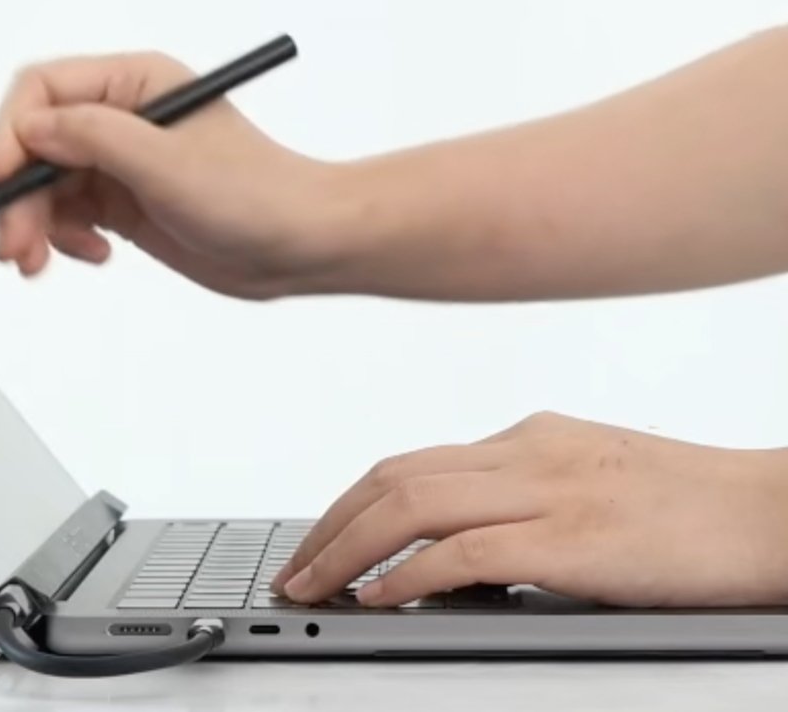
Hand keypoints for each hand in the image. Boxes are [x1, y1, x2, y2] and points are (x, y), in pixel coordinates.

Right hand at [0, 50, 344, 298]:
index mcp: (134, 84)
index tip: (4, 179)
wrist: (299, 245)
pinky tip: (95, 255)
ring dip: (34, 225)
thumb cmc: (257, 194)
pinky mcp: (124, 204)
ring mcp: (121, 163)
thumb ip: (94, 138)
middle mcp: (122, 118)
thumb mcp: (167, 162)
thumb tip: (32, 129)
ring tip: (40, 263)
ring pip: (45, 186)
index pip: (43, 91)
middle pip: (35, 146)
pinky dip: (64, 240)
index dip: (13, 133)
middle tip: (15, 246)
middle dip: (19, 196)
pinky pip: (67, 216)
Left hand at [274, 412, 787, 607]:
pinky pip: (462, 552)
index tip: (322, 539)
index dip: (352, 504)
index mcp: (530, 439)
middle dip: (330, 525)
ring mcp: (547, 490)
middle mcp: (527, 453)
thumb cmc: (695, 508)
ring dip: (346, 549)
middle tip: (295, 567)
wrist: (777, 512)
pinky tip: (379, 597)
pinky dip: (407, 575)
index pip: (413, 464)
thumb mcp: (593, 484)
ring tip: (312, 586)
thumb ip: (526, 500)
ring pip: (411, 506)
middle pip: (393, 478)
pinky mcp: (571, 537)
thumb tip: (463, 547)